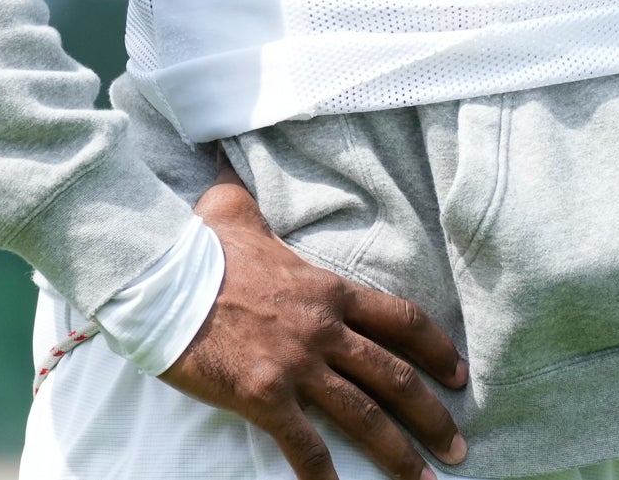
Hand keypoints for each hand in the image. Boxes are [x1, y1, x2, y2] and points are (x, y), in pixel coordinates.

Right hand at [160, 158, 469, 479]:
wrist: (160, 279)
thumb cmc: (197, 247)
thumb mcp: (232, 210)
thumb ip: (245, 199)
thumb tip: (229, 170)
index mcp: (329, 290)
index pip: (402, 320)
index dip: (436, 349)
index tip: (458, 374)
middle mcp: (324, 329)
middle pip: (396, 376)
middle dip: (432, 415)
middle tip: (457, 444)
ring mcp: (298, 364)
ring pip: (364, 415)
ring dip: (399, 452)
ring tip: (424, 478)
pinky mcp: (266, 396)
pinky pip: (304, 445)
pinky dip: (322, 476)